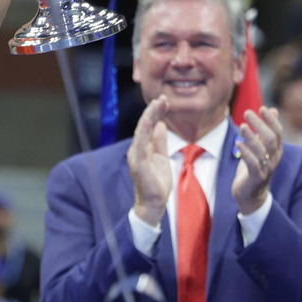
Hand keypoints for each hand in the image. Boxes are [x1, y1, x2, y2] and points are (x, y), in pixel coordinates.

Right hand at [128, 96, 173, 226]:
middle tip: (163, 97)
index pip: (149, 125)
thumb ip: (159, 142)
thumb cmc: (156, 183)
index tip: (165, 101)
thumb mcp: (162, 157)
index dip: (156, 112)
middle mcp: (137, 149)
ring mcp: (136, 156)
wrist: (153, 204)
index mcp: (143, 147)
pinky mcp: (139, 163)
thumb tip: (161, 125)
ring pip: (141, 131)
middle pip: (144, 125)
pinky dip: (144, 130)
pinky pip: (141, 144)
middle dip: (153, 110)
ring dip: (149, 116)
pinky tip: (150, 120)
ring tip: (157, 103)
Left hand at [232, 108, 283, 215]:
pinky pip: (252, 163)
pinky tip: (238, 143)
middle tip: (247, 112)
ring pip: (262, 150)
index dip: (271, 120)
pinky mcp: (256, 177)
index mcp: (276, 150)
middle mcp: (274, 158)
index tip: (262, 108)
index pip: (278, 132)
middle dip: (260, 124)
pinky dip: (245, 152)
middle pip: (271, 139)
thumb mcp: (260, 147)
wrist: (251, 195)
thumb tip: (272, 109)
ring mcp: (266, 168)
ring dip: (251, 137)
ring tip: (242, 126)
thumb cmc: (254, 168)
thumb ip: (265, 130)